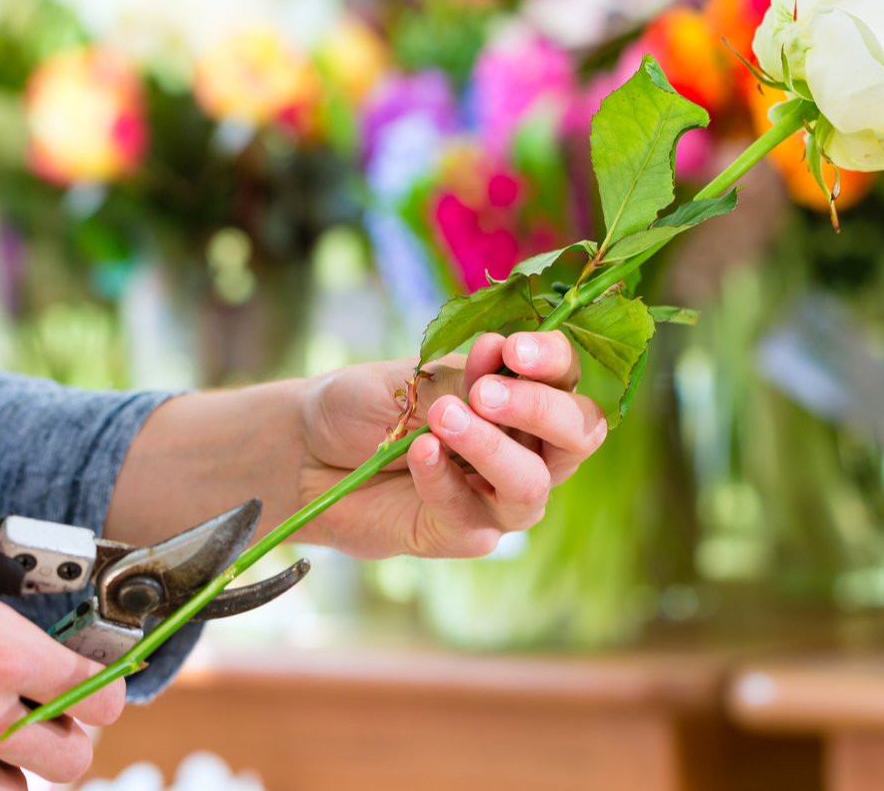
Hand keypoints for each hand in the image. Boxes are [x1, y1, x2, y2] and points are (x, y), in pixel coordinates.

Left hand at [299, 331, 606, 558]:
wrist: (304, 451)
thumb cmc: (363, 406)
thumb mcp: (409, 380)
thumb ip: (458, 380)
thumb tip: (498, 352)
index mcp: (520, 395)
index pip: (567, 377)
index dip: (554, 361)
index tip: (512, 349)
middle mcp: (526, 446)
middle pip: (579, 434)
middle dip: (539, 408)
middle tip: (483, 392)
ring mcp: (499, 495)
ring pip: (532, 484)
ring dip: (491, 448)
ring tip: (443, 419)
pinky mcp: (464, 534)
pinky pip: (471, 515)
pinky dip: (443, 479)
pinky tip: (417, 452)